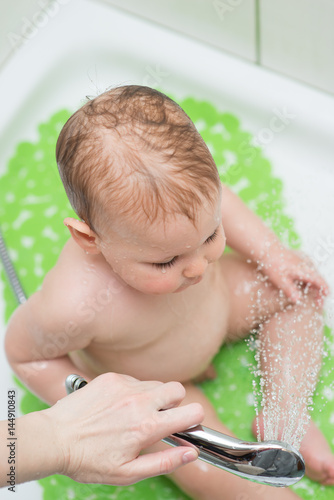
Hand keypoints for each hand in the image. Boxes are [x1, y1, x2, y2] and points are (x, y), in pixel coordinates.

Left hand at [46, 373, 203, 484]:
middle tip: (159, 417)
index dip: (194, 418)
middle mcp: (139, 401)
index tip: (188, 423)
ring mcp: (124, 386)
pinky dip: (132, 391)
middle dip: (175, 403)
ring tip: (133, 414)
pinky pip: (134, 379)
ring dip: (152, 397)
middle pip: (177, 389)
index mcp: (147, 427)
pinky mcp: (111, 377)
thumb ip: (165, 462)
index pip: (191, 411)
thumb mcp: (128, 473)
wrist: (54, 438)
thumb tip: (192, 453)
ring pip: (155, 384)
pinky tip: (116, 406)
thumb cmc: (88, 460)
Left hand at [260, 246, 328, 305]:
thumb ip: (289, 290)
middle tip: (318, 302)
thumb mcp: (280, 279)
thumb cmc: (272, 263)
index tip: (324, 299)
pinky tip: (304, 285)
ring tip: (313, 296)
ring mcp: (303, 261)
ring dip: (314, 285)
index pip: (319, 281)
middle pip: (318, 279)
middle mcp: (306, 264)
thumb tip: (298, 300)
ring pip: (313, 275)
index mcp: (304, 269)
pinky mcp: (298, 260)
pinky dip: (309, 279)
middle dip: (319, 291)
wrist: (266, 248)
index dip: (323, 291)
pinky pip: (308, 270)